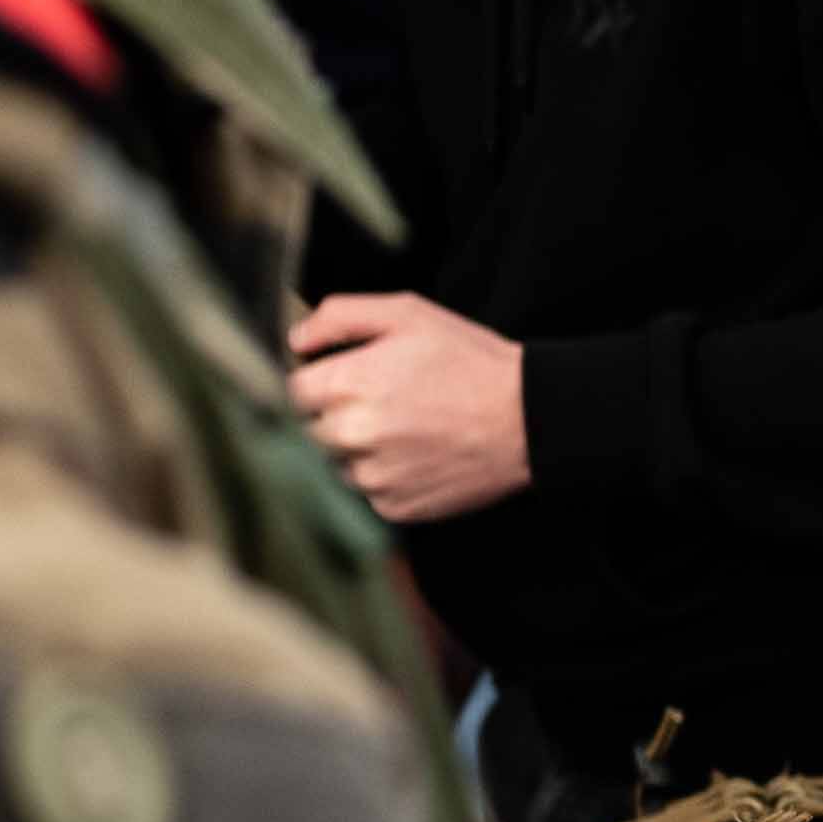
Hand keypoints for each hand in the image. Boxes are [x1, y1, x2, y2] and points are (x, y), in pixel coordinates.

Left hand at [287, 292, 529, 524]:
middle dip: (339, 413)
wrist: (527, 419)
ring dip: (359, 448)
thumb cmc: (469, 360)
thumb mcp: (408, 314)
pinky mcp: (394, 507)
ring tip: (407, 426)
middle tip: (387, 399)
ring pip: (339, 463)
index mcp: (348, 384)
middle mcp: (352, 435)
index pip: (295, 390)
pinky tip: (420, 453)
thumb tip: (296, 340)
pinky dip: (386, 475)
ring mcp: (373, 477)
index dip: (322, 379)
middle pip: (314, 428)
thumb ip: (340, 316)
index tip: (351, 376)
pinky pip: (369, 491)